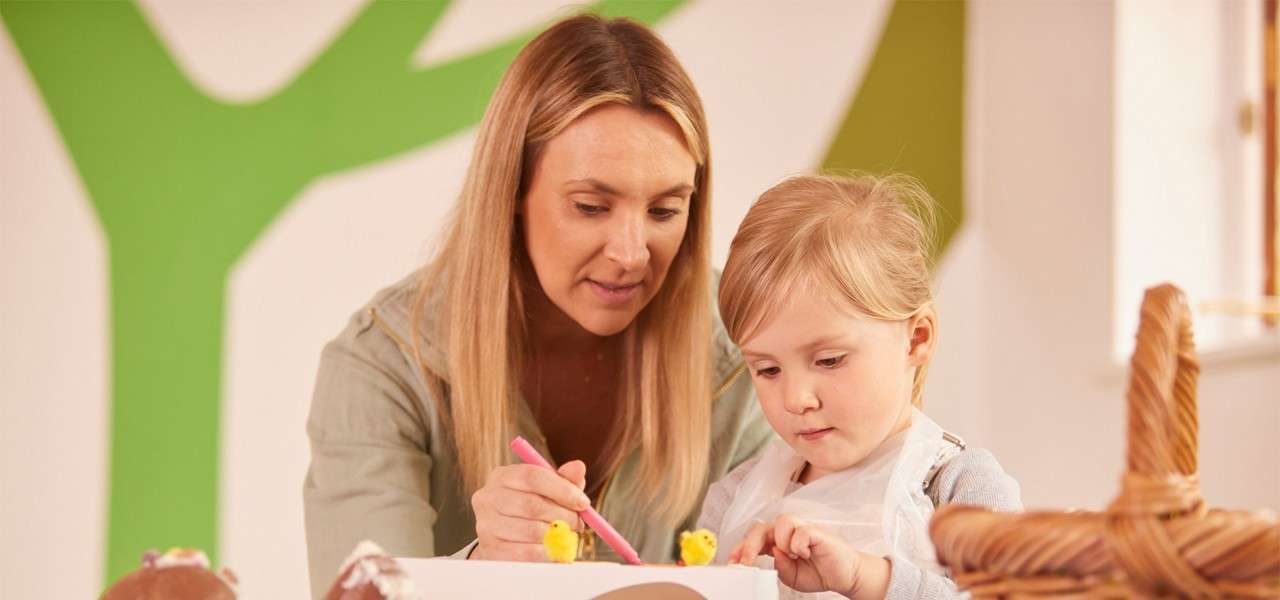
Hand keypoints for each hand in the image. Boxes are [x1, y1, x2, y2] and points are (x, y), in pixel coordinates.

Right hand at [469, 460, 589, 560]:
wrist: (504, 538)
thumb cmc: (531, 507)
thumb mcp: (548, 490)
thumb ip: (565, 479)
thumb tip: (579, 467)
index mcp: (502, 476)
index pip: (532, 476)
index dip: (562, 489)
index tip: (583, 503)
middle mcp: (487, 497)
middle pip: (532, 504)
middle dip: (563, 515)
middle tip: (578, 524)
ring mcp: (486, 524)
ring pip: (531, 530)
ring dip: (557, 535)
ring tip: (566, 536)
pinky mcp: (490, 549)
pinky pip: (526, 553)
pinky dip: (547, 553)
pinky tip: (554, 549)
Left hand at [729, 514, 889, 598]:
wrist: (846, 575)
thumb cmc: (819, 572)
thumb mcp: (792, 577)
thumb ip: (780, 567)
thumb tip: (773, 553)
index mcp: (778, 541)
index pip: (754, 539)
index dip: (741, 549)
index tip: (732, 563)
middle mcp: (788, 532)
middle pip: (761, 527)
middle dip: (750, 545)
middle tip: (746, 563)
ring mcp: (802, 529)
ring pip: (780, 522)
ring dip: (780, 542)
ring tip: (792, 556)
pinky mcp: (816, 532)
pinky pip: (800, 531)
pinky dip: (798, 544)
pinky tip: (804, 554)